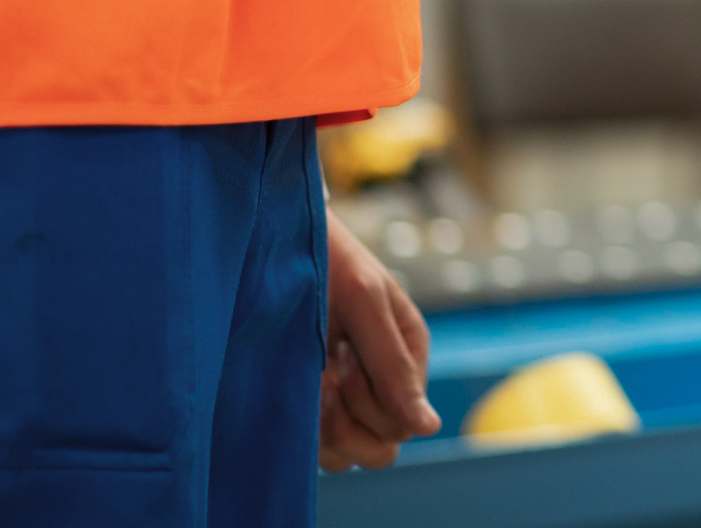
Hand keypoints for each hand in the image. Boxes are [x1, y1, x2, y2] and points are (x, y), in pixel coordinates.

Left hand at [320, 213, 441, 470]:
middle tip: (327, 379)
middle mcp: (383, 382)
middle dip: (351, 421)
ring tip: (310, 383)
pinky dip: (307, 433)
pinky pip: (320, 451)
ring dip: (326, 427)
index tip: (346, 366)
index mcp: (407, 353)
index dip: (373, 405)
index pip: (404, 421)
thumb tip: (430, 428)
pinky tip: (297, 390)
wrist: (269, 244)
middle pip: (383, 446)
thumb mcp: (365, 301)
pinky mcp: (313, 406)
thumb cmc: (324, 262)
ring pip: (351, 455)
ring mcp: (346, 397)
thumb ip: (394, 365)